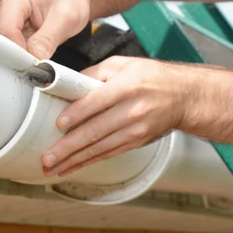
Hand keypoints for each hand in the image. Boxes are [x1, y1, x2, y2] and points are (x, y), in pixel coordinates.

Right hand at [0, 0, 92, 58]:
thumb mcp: (66, 17)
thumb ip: (49, 38)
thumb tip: (36, 57)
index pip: (6, 32)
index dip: (18, 51)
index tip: (34, 64)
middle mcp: (4, 8)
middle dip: (15, 57)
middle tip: (35, 66)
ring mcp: (6, 20)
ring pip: (2, 48)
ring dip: (17, 58)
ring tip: (36, 62)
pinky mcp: (11, 31)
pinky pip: (10, 49)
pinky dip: (21, 57)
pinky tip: (34, 59)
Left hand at [41, 56, 186, 175]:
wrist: (184, 97)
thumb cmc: (151, 77)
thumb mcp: (123, 64)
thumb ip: (94, 73)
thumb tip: (67, 84)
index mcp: (127, 86)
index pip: (98, 101)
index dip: (77, 114)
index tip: (59, 124)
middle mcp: (131, 111)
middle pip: (95, 131)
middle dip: (68, 147)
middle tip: (48, 158)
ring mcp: (134, 130)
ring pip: (99, 148)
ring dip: (74, 160)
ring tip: (52, 168)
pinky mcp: (135, 142)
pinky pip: (107, 154)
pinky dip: (87, 162)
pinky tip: (71, 167)